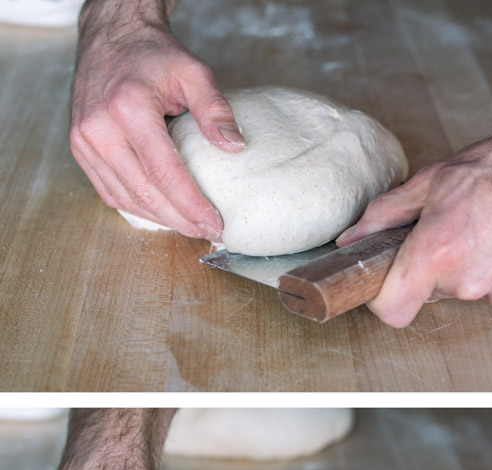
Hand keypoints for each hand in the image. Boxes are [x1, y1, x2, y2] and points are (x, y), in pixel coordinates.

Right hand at [71, 0, 244, 239]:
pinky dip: (138, 207)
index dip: (191, 205)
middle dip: (180, 220)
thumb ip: (216, 109)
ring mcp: (84, 141)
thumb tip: (236, 147)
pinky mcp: (80, 148)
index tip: (217, 223)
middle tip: (210, 233)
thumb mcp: (193, 72)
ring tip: (192, 228)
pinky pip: (109, 191)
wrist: (112, 38)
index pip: (164, 173)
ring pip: (125, 197)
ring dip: (161, 219)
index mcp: (128, 110)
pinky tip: (164, 214)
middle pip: (145, 192)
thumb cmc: (153, 55)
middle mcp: (99, 129)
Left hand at [337, 91, 491, 327]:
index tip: (391, 281)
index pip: (393, 310)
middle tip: (460, 230)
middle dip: (439, 267)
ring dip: (478, 270)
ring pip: (473, 292)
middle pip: (436, 293)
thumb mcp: (435, 179)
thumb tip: (351, 238)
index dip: (386, 297)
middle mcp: (471, 280)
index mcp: (438, 250)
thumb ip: (386, 214)